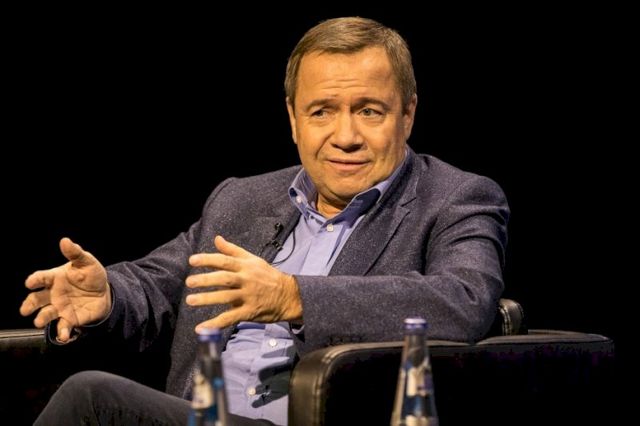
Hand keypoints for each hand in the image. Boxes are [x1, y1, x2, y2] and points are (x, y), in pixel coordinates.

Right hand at [19, 237, 110, 341]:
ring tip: (38, 321)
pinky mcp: (70, 319)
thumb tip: (65, 241)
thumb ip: (75, 253)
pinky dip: (61, 332)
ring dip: (41, 319)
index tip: (30, 282)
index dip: (35, 280)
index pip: (41, 278)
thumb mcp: (86, 262)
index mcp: (55, 278)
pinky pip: (63, 326)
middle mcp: (53, 294)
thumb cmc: (90, 275)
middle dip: (29, 304)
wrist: (104, 292)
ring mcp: (59, 307)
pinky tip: (63, 336)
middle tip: (25, 309)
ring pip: (46, 314)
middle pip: (36, 299)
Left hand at [185, 235, 302, 329]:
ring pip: (226, 297)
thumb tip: (217, 239)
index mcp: (246, 266)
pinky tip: (201, 328)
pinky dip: (216, 323)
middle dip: (206, 280)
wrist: (289, 295)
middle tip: (189, 282)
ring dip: (207, 299)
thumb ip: (232, 250)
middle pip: (224, 278)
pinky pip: (231, 318)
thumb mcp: (253, 260)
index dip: (208, 260)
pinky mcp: (250, 312)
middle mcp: (247, 280)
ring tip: (191, 300)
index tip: (192, 261)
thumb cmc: (268, 276)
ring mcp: (248, 296)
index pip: (225, 261)